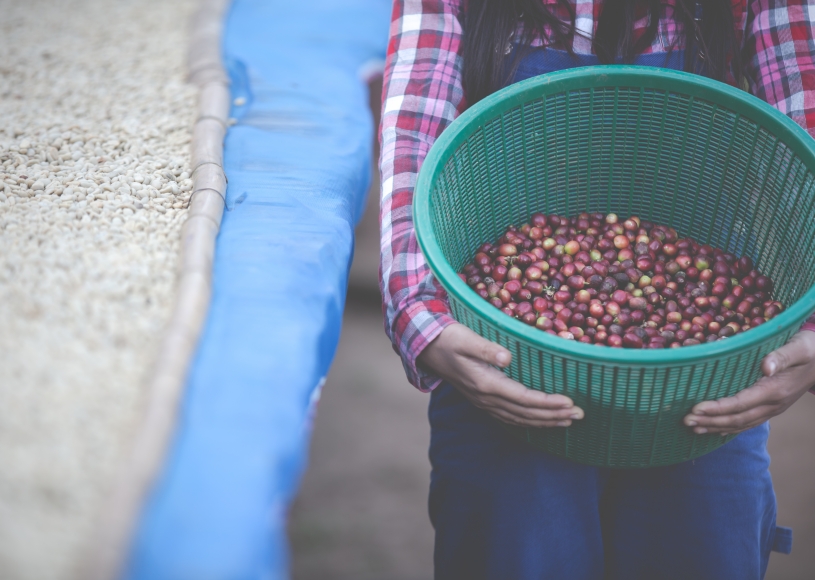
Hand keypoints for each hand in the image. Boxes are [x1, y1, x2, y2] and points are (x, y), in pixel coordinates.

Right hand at [417, 323, 583, 427]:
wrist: (426, 348)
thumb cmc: (448, 338)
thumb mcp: (465, 338)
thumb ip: (486, 348)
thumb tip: (507, 358)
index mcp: (485, 384)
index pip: (523, 398)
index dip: (547, 403)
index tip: (570, 402)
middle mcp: (485, 398)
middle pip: (525, 413)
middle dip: (553, 416)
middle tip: (580, 415)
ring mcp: (483, 402)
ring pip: (519, 419)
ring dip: (544, 422)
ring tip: (567, 421)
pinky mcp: (482, 400)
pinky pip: (510, 417)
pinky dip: (529, 421)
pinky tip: (541, 421)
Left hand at [684, 331, 814, 434]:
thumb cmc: (811, 348)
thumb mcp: (799, 347)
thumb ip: (781, 356)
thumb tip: (766, 366)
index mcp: (776, 390)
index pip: (741, 403)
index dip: (718, 408)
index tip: (695, 408)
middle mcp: (774, 404)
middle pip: (737, 418)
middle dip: (711, 420)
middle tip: (685, 420)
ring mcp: (774, 409)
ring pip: (741, 423)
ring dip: (716, 426)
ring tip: (693, 427)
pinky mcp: (772, 408)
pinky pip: (748, 422)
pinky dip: (729, 428)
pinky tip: (714, 429)